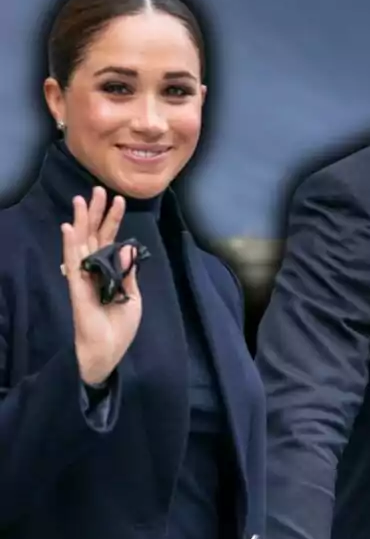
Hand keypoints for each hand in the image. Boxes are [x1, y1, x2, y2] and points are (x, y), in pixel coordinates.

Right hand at [61, 187, 141, 385]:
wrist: (109, 349)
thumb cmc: (120, 324)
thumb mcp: (132, 294)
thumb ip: (128, 271)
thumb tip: (127, 246)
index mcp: (108, 270)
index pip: (110, 239)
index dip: (113, 220)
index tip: (119, 199)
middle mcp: (93, 269)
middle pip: (94, 235)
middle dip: (96, 212)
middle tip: (97, 189)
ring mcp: (83, 276)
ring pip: (81, 243)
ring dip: (81, 221)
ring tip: (81, 199)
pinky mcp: (77, 287)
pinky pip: (72, 263)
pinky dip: (70, 245)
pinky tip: (69, 228)